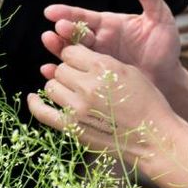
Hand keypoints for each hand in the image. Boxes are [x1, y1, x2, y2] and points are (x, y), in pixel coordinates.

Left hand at [28, 44, 175, 179]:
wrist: (154, 137)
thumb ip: (101, 61)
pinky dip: (35, 103)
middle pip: (60, 68)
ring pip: (51, 86)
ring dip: (59, 87)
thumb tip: (75, 55)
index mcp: (103, 67)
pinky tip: (32, 97)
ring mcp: (77, 108)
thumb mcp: (129, 71)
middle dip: (68, 71)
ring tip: (73, 94)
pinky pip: (42, 111)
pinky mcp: (72, 128)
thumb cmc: (147, 102)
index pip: (71, 51)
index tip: (81, 63)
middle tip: (82, 81)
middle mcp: (87, 85)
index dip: (75, 56)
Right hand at [40, 0, 181, 89]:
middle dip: (63, 31)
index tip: (51, 11)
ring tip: (49, 43)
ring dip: (57, 48)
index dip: (67, 13)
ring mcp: (95, 61)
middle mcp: (98, 41)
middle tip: (57, 30)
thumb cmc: (164, 46)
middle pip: (74, 35)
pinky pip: (74, 76)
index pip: (84, 16)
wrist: (168, 78)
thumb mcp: (160, 18)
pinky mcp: (95, 80)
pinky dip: (59, 74)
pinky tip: (49, 72)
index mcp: (108, 25)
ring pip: (70, 54)